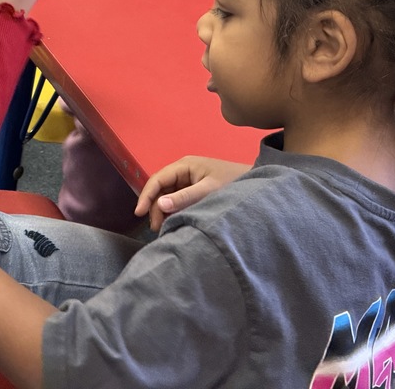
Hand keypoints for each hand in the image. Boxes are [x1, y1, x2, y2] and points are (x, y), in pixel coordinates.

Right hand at [135, 156, 249, 231]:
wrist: (256, 184)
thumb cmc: (233, 182)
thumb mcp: (208, 191)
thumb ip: (185, 198)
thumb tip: (159, 205)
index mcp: (184, 166)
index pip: (157, 179)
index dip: (146, 196)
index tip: (138, 213)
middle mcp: (183, 171)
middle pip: (160, 189)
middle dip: (155, 207)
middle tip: (156, 228)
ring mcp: (188, 181)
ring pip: (168, 196)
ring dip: (164, 210)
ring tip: (164, 227)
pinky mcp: (194, 190)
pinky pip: (178, 200)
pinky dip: (173, 211)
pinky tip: (174, 221)